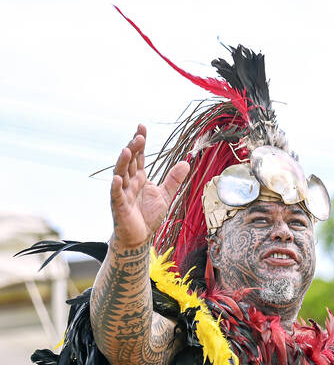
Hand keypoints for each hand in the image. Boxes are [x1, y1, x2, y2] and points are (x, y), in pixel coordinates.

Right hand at [110, 124, 189, 248]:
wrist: (140, 237)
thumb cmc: (149, 216)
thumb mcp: (165, 195)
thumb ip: (174, 180)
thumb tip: (186, 163)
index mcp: (140, 178)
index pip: (139, 156)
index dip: (140, 143)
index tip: (142, 127)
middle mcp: (129, 182)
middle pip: (130, 161)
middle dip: (133, 148)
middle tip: (138, 136)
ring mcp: (122, 193)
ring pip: (121, 174)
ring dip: (123, 162)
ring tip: (127, 150)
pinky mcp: (119, 206)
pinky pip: (116, 195)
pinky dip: (116, 187)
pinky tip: (117, 178)